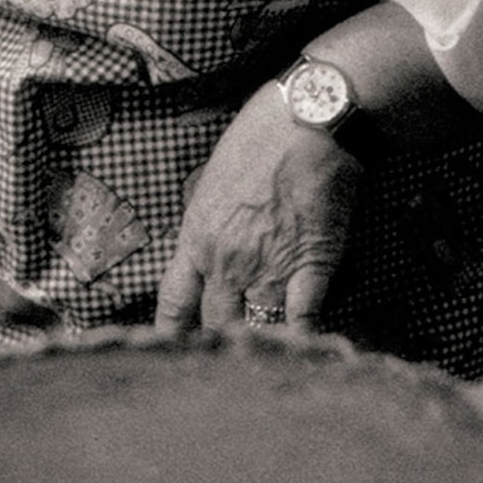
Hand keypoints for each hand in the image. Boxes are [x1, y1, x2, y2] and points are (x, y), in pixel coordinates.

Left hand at [155, 92, 358, 331]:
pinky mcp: (310, 268)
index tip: (171, 352)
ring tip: (265, 361)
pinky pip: (303, 320)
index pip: (174, 303)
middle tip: (229, 355)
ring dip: (262, 338)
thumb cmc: (260, 135)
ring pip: (258, 327)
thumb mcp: (214, 177)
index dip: (172, 333)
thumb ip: (210, 220)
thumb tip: (213, 238)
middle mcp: (226, 263)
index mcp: (197, 238)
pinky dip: (303, 339)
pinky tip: (306, 354)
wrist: (307, 121)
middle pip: (215, 323)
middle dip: (221, 339)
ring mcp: (268, 269)